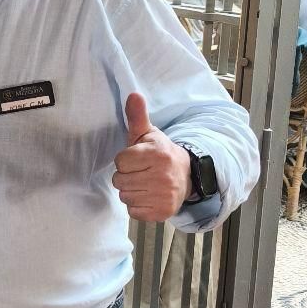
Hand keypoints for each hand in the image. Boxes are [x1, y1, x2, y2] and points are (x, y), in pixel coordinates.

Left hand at [113, 93, 190, 221]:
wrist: (187, 176)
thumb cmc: (160, 154)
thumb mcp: (149, 135)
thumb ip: (137, 116)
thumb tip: (133, 95)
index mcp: (157, 154)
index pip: (120, 161)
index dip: (125, 160)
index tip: (137, 159)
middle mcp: (162, 175)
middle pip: (119, 180)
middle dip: (126, 176)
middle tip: (141, 172)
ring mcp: (163, 195)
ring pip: (125, 196)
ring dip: (131, 191)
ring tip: (145, 184)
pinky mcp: (162, 212)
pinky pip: (133, 211)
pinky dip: (137, 206)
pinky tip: (148, 196)